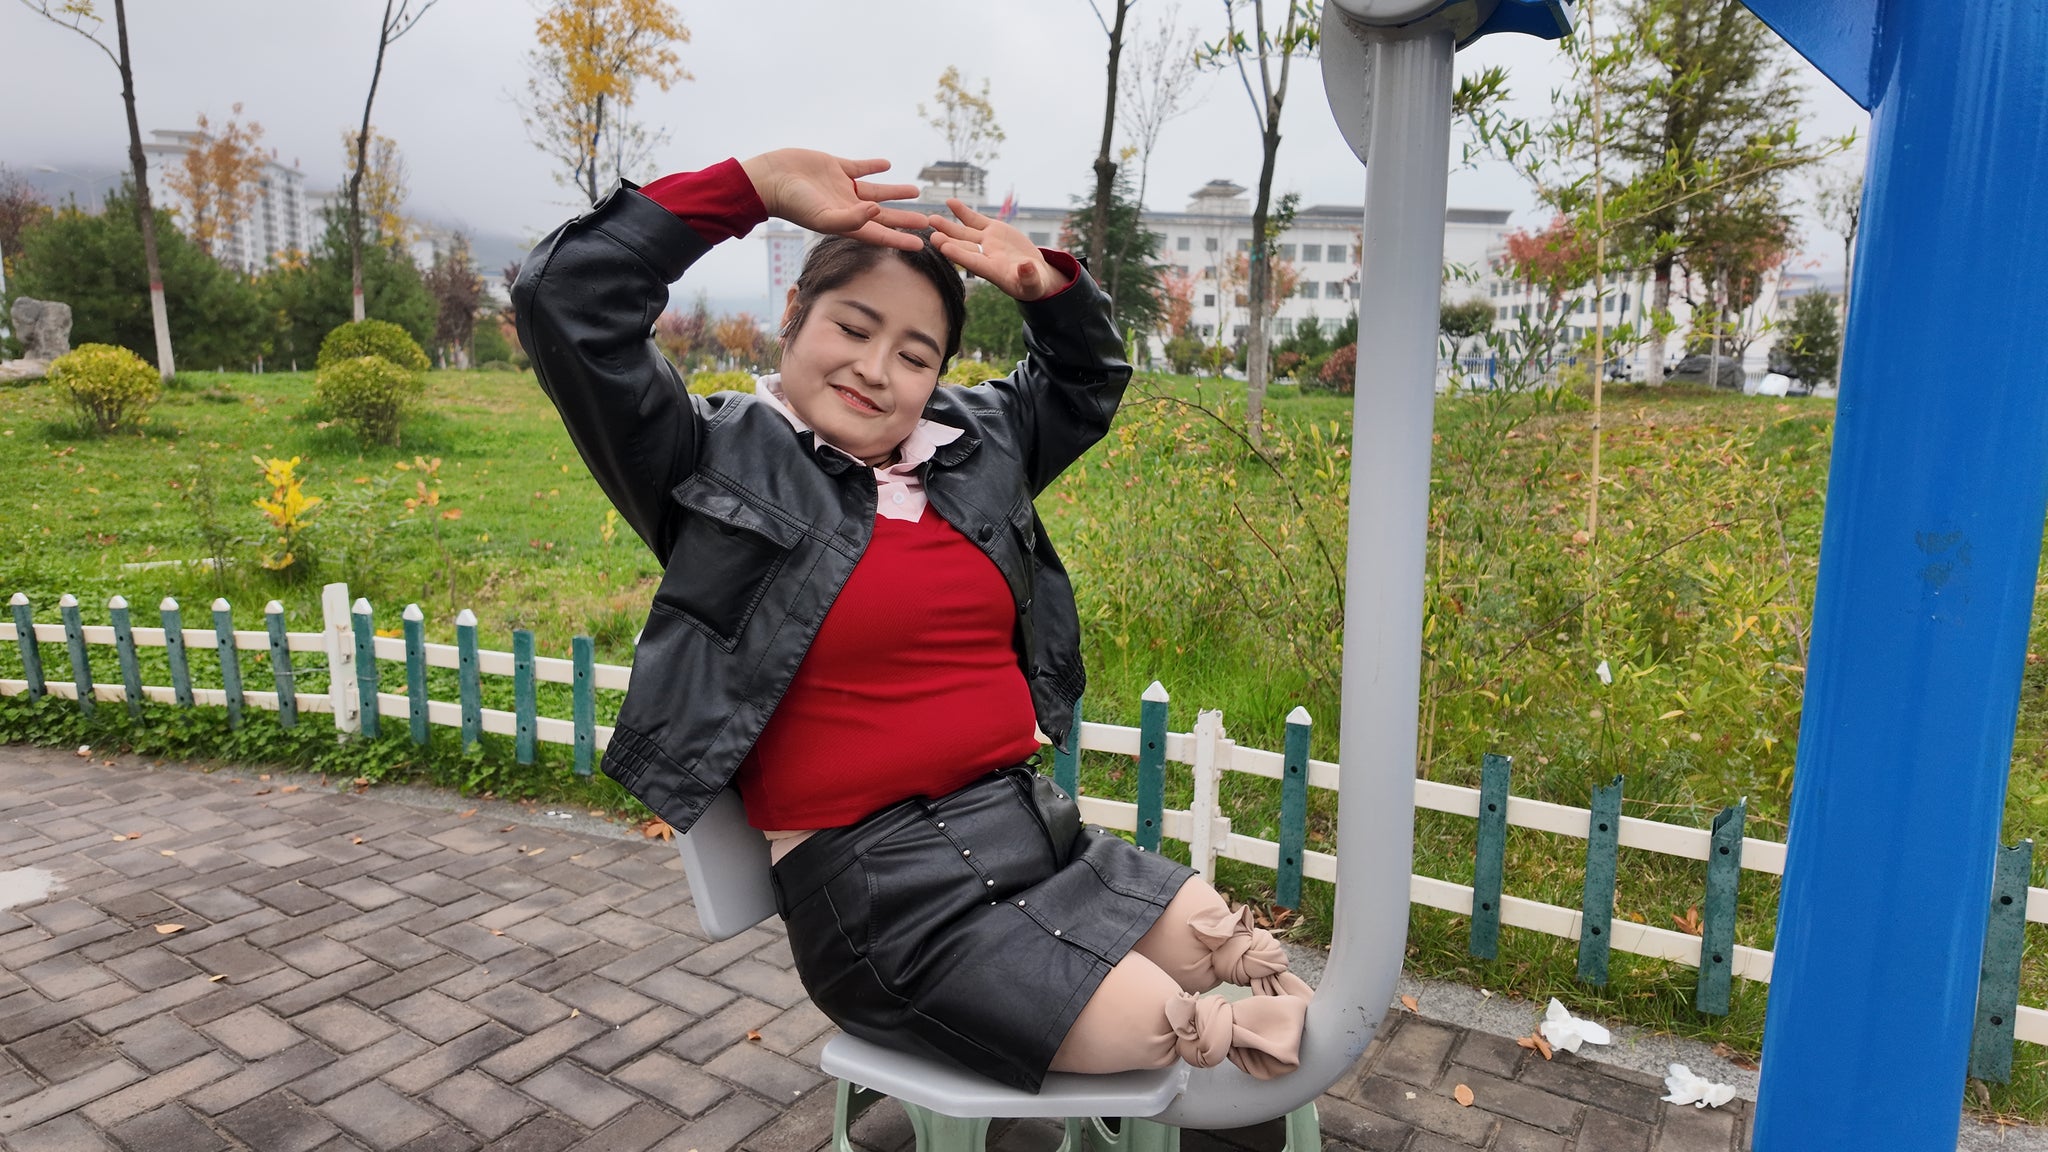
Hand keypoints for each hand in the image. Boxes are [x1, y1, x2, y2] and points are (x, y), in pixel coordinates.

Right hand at [739, 149, 929, 251]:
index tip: (921, 243)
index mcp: (846, 223)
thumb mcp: (824, 217)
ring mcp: (841, 186)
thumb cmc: (794, 204)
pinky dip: (874, 166)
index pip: (879, 234)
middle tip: (927, 221)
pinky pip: (859, 167)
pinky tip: (887, 165)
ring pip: (876, 191)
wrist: (771, 179)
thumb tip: (877, 212)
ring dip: (895, 192)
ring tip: (915, 191)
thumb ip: (851, 219)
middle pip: (883, 215)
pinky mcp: (834, 167)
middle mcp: (846, 207)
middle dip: (904, 218)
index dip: (900, 239)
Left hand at [926, 199, 1072, 300]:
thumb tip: (1027, 267)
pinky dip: (962, 211)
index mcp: (993, 271)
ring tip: (932, 218)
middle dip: (947, 241)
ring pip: (964, 233)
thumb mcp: (1033, 283)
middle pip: (963, 247)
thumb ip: (1029, 276)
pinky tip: (950, 201)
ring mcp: (986, 242)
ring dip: (947, 226)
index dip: (959, 255)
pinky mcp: (991, 230)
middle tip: (932, 235)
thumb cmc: (1032, 283)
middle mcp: (985, 256)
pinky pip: (974, 220)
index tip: (944, 248)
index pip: (973, 262)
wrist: (1032, 272)